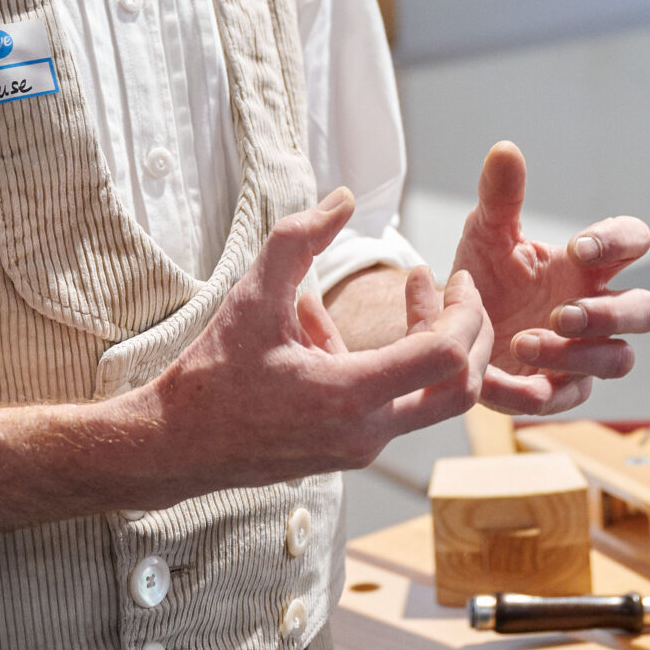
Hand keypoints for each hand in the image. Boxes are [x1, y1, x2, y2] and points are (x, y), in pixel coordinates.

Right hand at [124, 190, 491, 502]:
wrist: (174, 448)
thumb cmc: (212, 375)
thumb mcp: (251, 296)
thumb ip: (298, 240)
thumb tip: (344, 199)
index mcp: (349, 396)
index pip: (447, 359)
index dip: (465, 313)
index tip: (455, 278)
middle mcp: (365, 432)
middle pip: (460, 391)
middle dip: (474, 335)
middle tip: (461, 290)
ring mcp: (359, 448)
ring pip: (428, 397)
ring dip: (429, 341)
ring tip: (411, 290)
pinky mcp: (347, 450)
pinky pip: (390, 404)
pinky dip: (387, 361)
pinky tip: (334, 326)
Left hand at [451, 142, 649, 416]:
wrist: (449, 327)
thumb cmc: (482, 276)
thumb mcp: (484, 234)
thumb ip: (500, 197)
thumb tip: (505, 148)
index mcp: (588, 264)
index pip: (633, 242)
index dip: (620, 242)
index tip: (580, 247)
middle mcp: (596, 308)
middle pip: (646, 311)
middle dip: (612, 313)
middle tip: (563, 312)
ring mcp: (582, 353)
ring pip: (619, 359)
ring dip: (579, 353)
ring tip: (524, 342)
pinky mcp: (557, 390)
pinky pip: (567, 398)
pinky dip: (536, 390)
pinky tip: (500, 375)